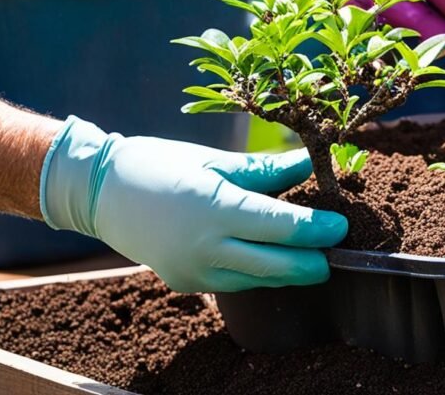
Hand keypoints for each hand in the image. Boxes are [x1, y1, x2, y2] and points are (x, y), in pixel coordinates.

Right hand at [40, 117, 346, 292]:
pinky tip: (277, 258)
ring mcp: (196, 271)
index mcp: (215, 209)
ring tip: (316, 255)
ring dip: (291, 270)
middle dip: (314, 261)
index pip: (282, 226)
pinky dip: (262, 273)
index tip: (342, 225)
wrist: (102, 193)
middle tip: (339, 250)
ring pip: (260, 279)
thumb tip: (310, 163)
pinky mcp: (188, 283)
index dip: (317, 229)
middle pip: (278, 264)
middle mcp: (206, 247)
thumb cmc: (161, 166)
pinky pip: (237, 283)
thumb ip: (265, 169)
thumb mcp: (215, 161)